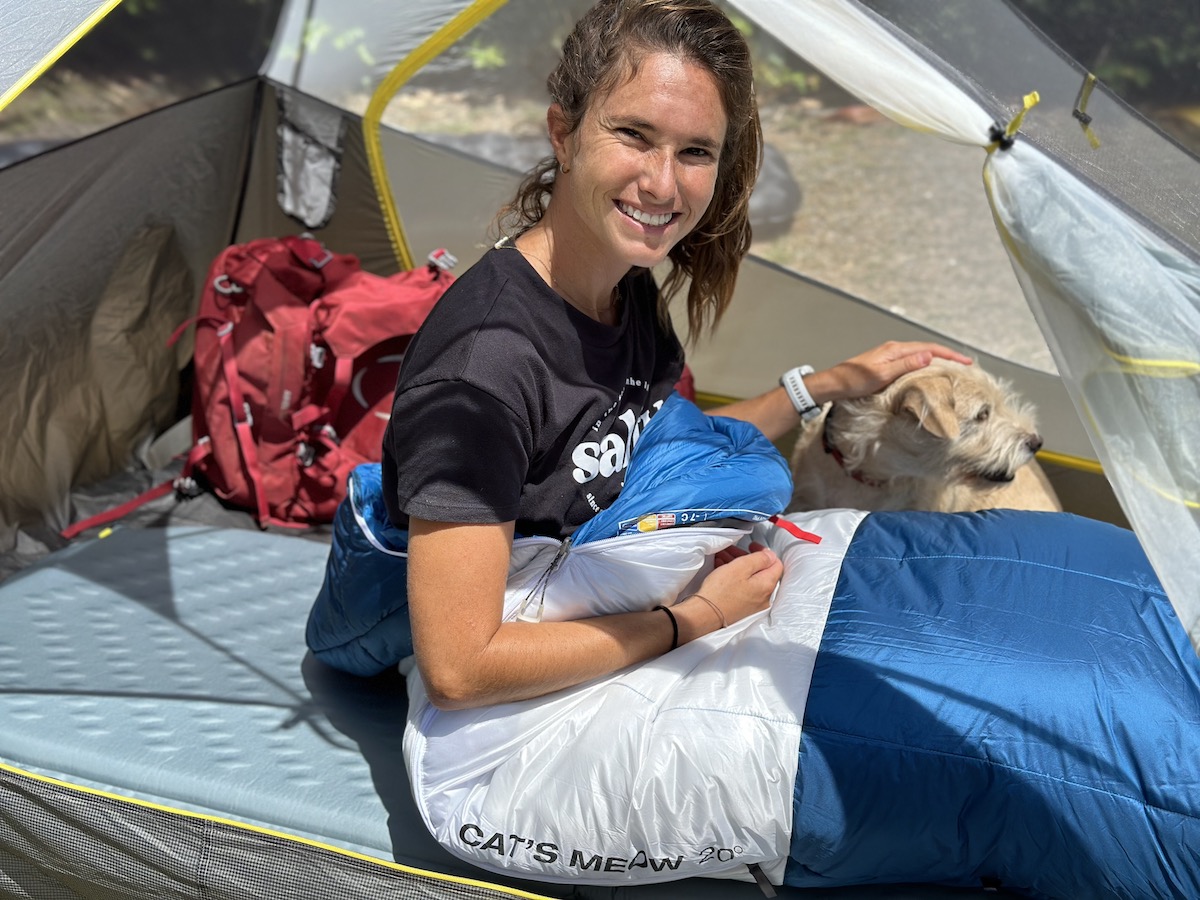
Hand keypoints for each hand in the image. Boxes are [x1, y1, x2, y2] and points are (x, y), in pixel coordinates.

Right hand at [673, 545, 782, 640]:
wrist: (704, 615)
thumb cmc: (721, 590)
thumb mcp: (741, 567)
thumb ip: (759, 559)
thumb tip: (771, 556)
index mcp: (767, 585)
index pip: (776, 564)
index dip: (765, 551)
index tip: (751, 545)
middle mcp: (764, 598)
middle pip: (761, 571)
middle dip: (747, 558)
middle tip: (732, 550)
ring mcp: (753, 605)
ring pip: (750, 579)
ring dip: (738, 566)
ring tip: (722, 557)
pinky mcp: (742, 609)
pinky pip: (743, 588)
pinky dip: (734, 577)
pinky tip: (721, 570)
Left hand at [811, 341, 973, 403]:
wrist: (834, 384)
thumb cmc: (854, 381)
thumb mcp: (882, 375)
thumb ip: (905, 365)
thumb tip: (929, 355)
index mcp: (895, 350)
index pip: (929, 348)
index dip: (949, 354)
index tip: (966, 362)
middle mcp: (894, 349)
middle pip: (927, 349)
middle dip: (947, 355)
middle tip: (965, 365)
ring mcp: (890, 356)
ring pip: (920, 355)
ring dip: (937, 360)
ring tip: (952, 368)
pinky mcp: (886, 363)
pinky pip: (912, 361)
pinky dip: (925, 364)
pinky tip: (928, 371)